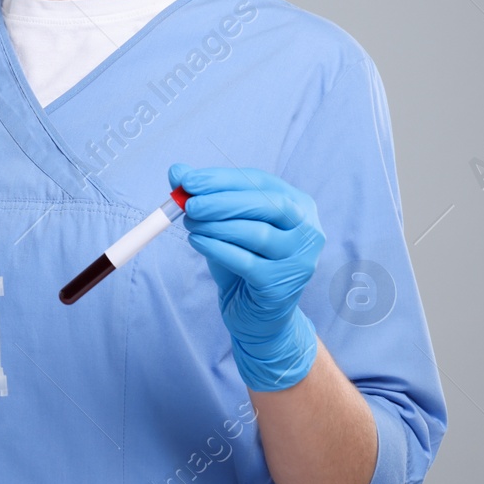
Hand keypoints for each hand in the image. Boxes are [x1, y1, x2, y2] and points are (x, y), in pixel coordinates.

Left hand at [170, 163, 323, 391]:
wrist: (255, 313)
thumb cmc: (242, 260)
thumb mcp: (222, 225)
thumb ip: (203, 197)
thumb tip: (176, 171)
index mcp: (298, 205)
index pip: (261, 182)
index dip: (222, 179)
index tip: (187, 180)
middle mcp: (308, 230)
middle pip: (266, 205)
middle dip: (222, 201)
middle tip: (188, 203)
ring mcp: (300, 259)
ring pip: (257, 233)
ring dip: (217, 226)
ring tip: (190, 223)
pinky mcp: (283, 286)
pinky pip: (247, 262)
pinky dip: (217, 249)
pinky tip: (197, 242)